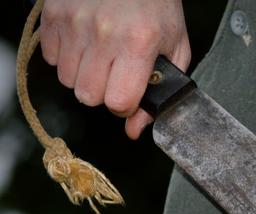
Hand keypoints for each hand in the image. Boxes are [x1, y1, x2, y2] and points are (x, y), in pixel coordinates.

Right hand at [40, 0, 190, 139]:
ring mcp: (75, 23)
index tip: (131, 94)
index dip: (126, 106)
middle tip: (116, 75)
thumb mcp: (175, 48)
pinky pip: (52, 59)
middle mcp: (104, 34)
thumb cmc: (157, 6)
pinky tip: (85, 45)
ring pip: (68, 81)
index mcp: (139, 43)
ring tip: (102, 58)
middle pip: (90, 97)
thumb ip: (161, 92)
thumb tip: (134, 130)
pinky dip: (67, 58)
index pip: (119, 102)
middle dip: (104, 93)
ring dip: (85, 77)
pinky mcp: (54, 15)